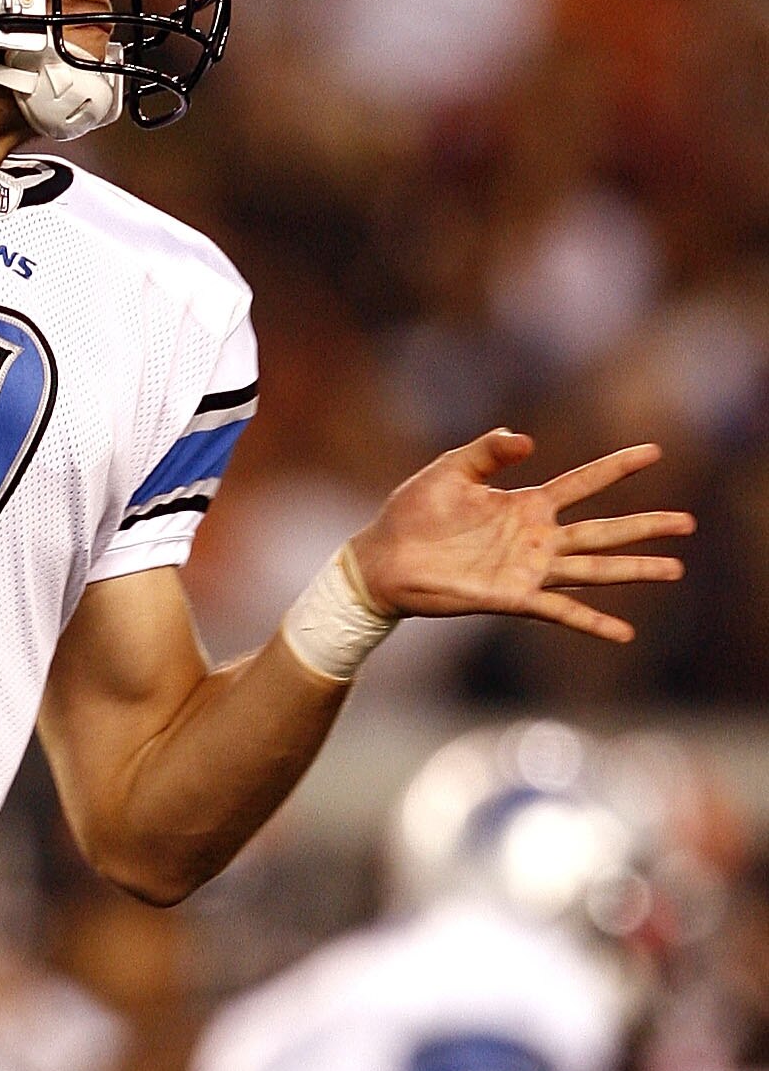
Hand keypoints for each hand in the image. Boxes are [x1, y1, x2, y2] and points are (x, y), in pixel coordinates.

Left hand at [348, 428, 692, 644]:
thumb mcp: (450, 469)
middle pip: (603, 530)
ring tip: (674, 568)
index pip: (584, 482)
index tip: (655, 451)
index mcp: (525, 503)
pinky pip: (560, 611)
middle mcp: (536, 538)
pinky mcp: (511, 597)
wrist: (382, 560)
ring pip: (593, 569)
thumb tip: (528, 439)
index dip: (618, 467)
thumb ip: (489, 451)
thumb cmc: (411, 513)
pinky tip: (624, 632)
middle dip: (645, 526)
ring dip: (633, 570)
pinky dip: (592, 621)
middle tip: (688, 523)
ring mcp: (527, 570)